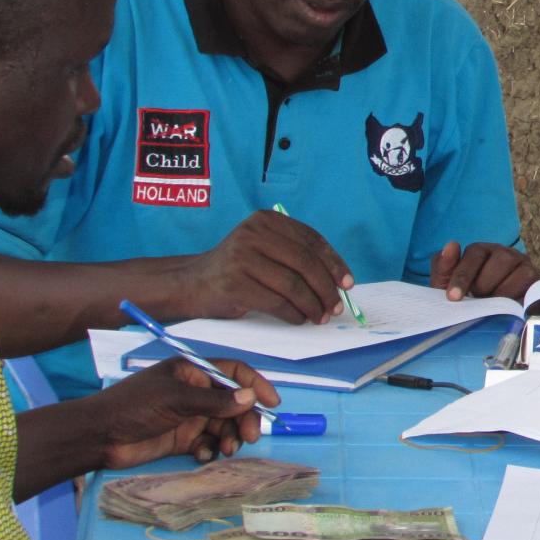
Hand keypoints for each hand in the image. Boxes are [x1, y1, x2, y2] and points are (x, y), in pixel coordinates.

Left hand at [92, 358, 277, 468]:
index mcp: (193, 372)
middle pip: (233, 403)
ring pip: (223, 425)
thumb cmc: (135, 407)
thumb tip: (251, 398)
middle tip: (251, 437)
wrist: (99, 437)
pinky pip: (207, 443)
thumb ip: (215, 401)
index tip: (272, 403)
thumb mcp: (176, 399)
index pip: (234, 373)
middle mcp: (195, 392)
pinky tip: (203, 456)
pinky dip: (210, 450)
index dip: (255, 385)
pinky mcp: (181, 439)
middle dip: (244, 419)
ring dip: (229, 437)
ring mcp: (189, 417)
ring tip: (227, 450)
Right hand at [171, 210, 351, 323]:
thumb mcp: (265, 248)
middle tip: (336, 306)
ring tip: (320, 316)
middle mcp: (253, 233)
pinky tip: (299, 319)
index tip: (347, 283)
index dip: (334, 263)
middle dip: (326, 288)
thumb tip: (340, 279)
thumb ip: (296, 255)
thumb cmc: (238, 269)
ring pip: (293, 284)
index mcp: (267, 220)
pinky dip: (294, 314)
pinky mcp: (234, 284)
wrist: (192, 283)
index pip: (311, 240)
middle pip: (305, 263)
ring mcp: (242, 258)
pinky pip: (276, 302)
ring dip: (312, 304)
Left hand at [430, 240, 539, 301]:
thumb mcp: (447, 286)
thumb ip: (444, 267)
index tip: (453, 297)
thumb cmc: (466, 300)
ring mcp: (526, 268)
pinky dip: (523, 299)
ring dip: (505, 292)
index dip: (463, 274)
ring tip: (493, 306)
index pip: (475, 252)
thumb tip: (451, 245)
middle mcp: (507, 255)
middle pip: (502, 258)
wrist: (488, 322)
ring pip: (522, 272)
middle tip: (476, 300)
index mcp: (483, 251)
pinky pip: (537, 289)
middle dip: (485, 283)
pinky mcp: (539, 285)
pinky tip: (510, 310)